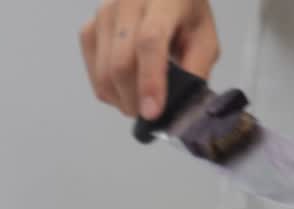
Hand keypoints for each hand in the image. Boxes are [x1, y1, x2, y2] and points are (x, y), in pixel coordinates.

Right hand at [79, 0, 219, 119]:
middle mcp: (127, 2)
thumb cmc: (186, 14)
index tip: (152, 113)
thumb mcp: (204, 37)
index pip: (149, 41)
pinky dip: (108, 90)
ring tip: (138, 102)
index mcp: (164, 0)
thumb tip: (177, 107)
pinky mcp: (89, 28)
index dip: (149, 81)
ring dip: (120, 99)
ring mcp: (103, 14)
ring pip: (103, 71)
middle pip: (120, 63)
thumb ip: (196, 69)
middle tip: (148, 114)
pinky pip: (93, 72)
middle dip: (132, 99)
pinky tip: (124, 89)